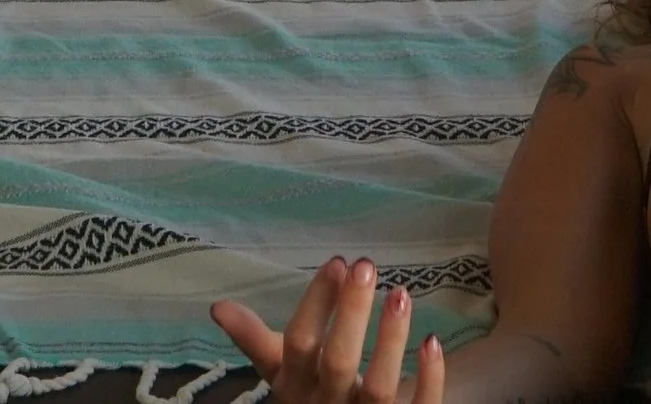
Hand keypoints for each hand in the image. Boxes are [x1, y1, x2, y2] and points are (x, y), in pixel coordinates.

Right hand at [215, 259, 443, 403]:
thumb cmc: (311, 398)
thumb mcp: (281, 374)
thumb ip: (255, 341)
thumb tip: (217, 306)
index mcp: (297, 386)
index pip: (300, 343)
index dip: (317, 304)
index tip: (337, 261)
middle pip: (339, 363)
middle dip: (352, 314)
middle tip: (366, 264)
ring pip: (380, 390)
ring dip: (391, 342)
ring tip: (401, 294)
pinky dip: (429, 380)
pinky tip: (432, 341)